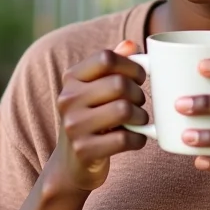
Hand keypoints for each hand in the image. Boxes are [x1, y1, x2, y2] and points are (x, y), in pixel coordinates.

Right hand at [48, 41, 148, 194]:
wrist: (72, 165)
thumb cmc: (93, 118)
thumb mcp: (96, 89)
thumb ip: (113, 65)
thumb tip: (132, 44)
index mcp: (71, 78)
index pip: (106, 57)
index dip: (131, 65)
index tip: (140, 77)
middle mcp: (68, 99)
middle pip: (119, 84)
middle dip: (138, 94)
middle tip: (139, 103)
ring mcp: (73, 125)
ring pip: (124, 110)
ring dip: (141, 117)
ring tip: (138, 121)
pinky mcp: (84, 150)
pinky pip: (125, 139)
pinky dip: (139, 139)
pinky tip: (136, 139)